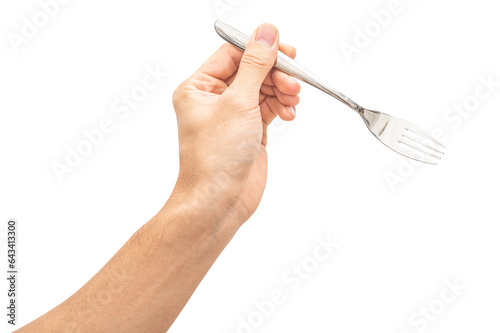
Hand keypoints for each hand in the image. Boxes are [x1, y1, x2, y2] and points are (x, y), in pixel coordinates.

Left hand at [170, 23, 300, 227]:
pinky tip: (289, 112)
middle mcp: (214, 99)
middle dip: (275, 74)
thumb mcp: (238, 102)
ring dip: (282, 90)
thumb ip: (255, 66)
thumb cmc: (215, 157)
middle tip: (294, 81)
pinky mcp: (249, 130)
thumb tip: (266, 33)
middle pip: (252, 71)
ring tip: (293, 99)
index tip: (286, 51)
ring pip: (263, 89)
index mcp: (199, 87)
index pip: (233, 54)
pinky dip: (282, 106)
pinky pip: (269, 107)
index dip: (260, 50)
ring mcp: (233, 115)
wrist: (219, 200)